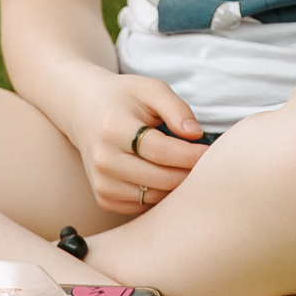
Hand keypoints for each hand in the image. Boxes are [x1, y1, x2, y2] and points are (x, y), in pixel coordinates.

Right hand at [69, 72, 209, 214]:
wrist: (84, 110)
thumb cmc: (124, 98)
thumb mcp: (150, 89)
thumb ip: (176, 108)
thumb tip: (196, 134)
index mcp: (114, 128)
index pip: (161, 151)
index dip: (191, 154)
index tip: (211, 151)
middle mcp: (104, 159)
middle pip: (161, 179)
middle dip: (190, 173)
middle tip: (207, 164)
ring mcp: (102, 182)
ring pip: (155, 196)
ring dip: (177, 187)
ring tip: (187, 168)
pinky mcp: (104, 198)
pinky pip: (144, 206)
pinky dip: (160, 195)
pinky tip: (166, 177)